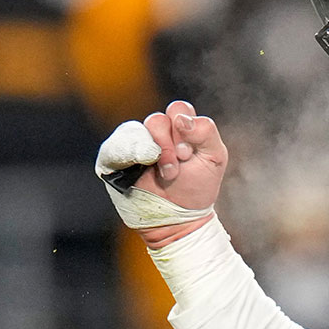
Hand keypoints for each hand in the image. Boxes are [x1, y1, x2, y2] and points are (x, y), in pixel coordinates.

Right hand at [101, 101, 227, 247]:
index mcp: (180, 127)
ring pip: (135, 132)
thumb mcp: (215, 157)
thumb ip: (206, 132)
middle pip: (156, 120)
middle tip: (176, 166)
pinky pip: (113, 148)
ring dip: (152, 154)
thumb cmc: (197, 187)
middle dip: (168, 144)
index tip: (188, 154)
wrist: (179, 219)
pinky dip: (127, 155)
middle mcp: (157, 134)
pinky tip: (140, 167)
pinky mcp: (117, 161)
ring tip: (165, 175)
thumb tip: (181, 119)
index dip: (184, 128)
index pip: (178, 109)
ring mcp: (136, 147)